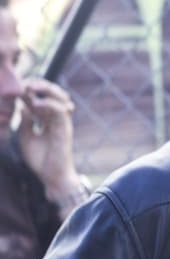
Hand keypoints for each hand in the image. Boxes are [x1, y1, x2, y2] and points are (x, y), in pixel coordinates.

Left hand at [17, 77, 80, 198]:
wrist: (51, 176)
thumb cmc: (40, 160)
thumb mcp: (26, 137)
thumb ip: (25, 122)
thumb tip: (22, 107)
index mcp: (47, 120)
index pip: (41, 99)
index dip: (30, 91)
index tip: (16, 88)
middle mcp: (57, 118)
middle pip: (54, 94)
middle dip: (40, 85)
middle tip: (25, 82)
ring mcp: (62, 122)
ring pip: (60, 97)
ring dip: (46, 89)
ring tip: (31, 87)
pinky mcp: (65, 128)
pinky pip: (60, 110)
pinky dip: (48, 104)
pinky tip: (35, 104)